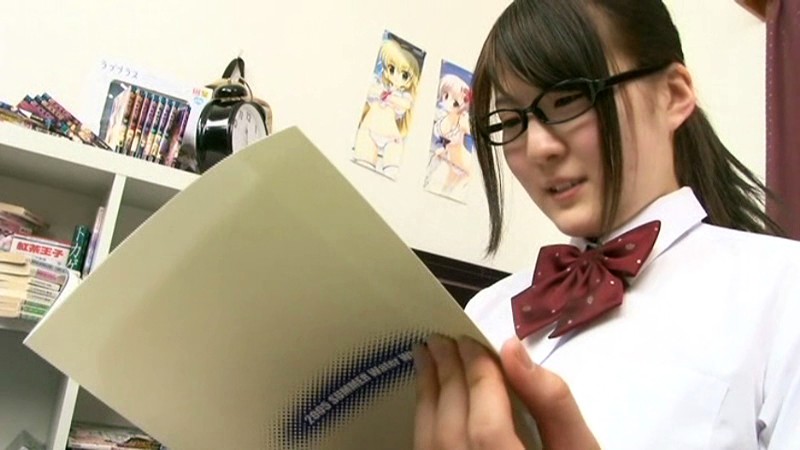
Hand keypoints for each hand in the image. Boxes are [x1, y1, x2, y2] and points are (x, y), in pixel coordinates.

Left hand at [413, 335, 598, 449]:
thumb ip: (553, 401)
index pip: (488, 433)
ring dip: (427, 397)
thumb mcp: (581, 448)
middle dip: (446, 380)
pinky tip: (429, 399)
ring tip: (427, 359)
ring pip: (430, 447)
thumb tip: (512, 348)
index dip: (477, 383)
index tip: (470, 341)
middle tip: (439, 339)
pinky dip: (424, 422)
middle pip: (451, 437)